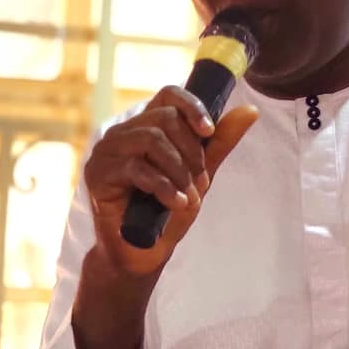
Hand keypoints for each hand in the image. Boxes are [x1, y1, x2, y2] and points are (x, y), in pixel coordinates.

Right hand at [84, 85, 257, 274]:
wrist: (143, 253)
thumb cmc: (168, 211)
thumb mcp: (200, 173)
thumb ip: (219, 143)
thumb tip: (251, 110)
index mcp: (147, 127)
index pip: (168, 94)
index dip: (192, 106)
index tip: (209, 132)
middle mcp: (123, 133)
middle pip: (164, 117)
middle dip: (191, 152)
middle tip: (200, 182)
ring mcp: (106, 151)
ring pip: (151, 140)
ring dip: (179, 171)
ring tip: (188, 197)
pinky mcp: (97, 174)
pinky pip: (136, 167)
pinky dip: (164, 187)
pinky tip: (176, 203)